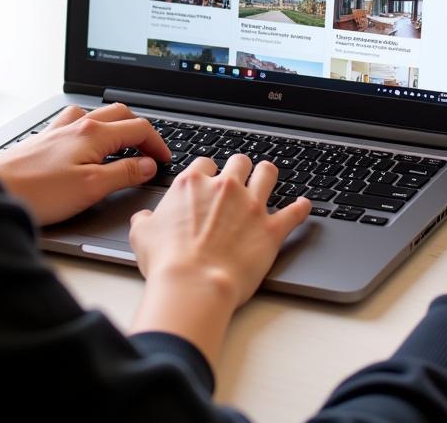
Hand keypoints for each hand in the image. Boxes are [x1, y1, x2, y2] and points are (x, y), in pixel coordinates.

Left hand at [0, 103, 170, 225]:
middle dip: (141, 130)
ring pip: (98, 115)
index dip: (158, 143)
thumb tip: (148, 165)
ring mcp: (59, 130)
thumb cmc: (38, 192)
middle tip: (151, 152)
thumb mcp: (91, 187)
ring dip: (117, 125)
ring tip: (125, 144)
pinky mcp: (44, 140)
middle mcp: (77, 125)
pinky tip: (87, 142)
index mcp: (93, 133)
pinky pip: (76, 123)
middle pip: (121, 113)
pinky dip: (92, 128)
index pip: (139, 127)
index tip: (165, 160)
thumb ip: (124, 173)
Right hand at [129, 155, 309, 366]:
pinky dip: (301, 208)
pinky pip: (294, 212)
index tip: (209, 181)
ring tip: (268, 176)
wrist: (194, 285)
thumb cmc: (168, 262)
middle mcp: (224, 188)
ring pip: (267, 174)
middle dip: (239, 168)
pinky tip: (304, 205)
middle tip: (238, 178)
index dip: (207, 173)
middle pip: (238, 162)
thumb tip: (144, 218)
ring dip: (267, 174)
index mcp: (192, 184)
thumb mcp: (142, 235)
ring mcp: (250, 206)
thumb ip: (145, 220)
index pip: (205, 164)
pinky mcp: (271, 229)